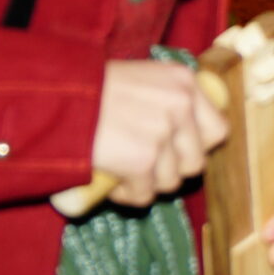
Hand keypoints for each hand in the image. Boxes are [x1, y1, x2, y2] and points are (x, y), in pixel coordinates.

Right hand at [91, 59, 228, 207]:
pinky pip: (145, 194)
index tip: (175, 153)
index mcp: (183, 82)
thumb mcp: (141, 80)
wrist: (55, 98)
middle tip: (145, 166)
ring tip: (124, 171)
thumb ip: (166, 101)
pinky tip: (113, 181)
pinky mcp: (143, 160)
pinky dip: (128, 194)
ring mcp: (163, 132)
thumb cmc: (90, 89)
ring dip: (146, 183)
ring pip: (171, 181)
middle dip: (170, 170)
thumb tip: (182, 138)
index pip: (217, 129)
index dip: (196, 148)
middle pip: (196, 161)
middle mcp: (180, 104)